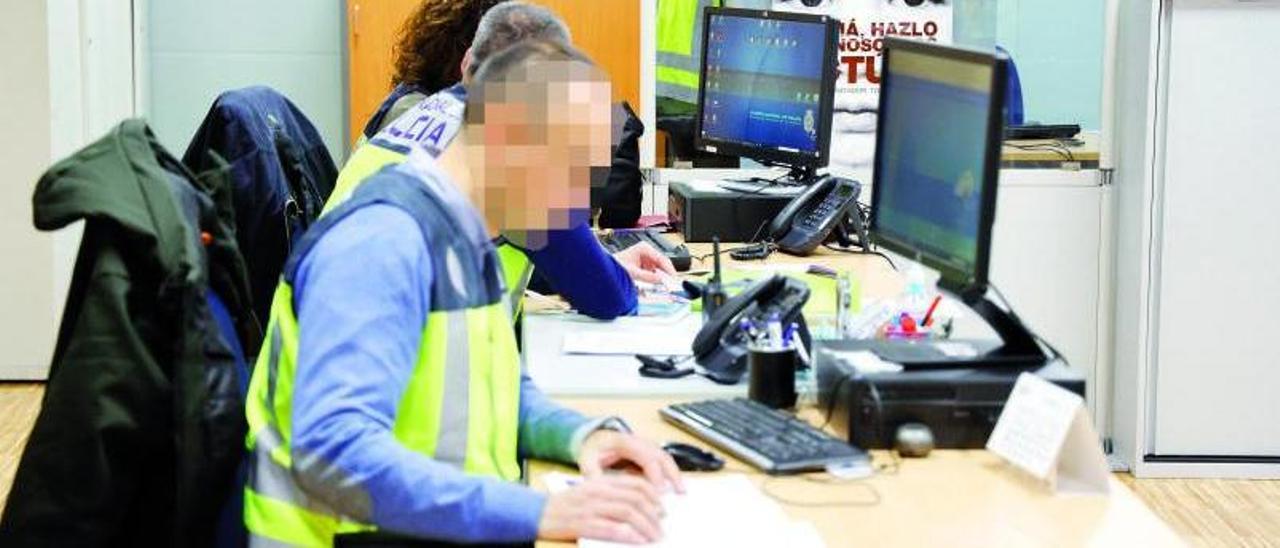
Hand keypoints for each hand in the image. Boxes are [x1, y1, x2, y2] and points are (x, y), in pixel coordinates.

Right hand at [538, 475, 663, 543]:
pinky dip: (629, 536)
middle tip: (662, 526)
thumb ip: (611, 493)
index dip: (653, 496)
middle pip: (635, 499)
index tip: (662, 508)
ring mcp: (591, 508)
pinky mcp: (584, 524)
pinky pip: (613, 529)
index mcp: (600, 481)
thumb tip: (638, 504)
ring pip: (628, 513)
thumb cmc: (565, 504)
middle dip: (654, 514)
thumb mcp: (589, 491)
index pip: (635, 484)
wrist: (537, 513)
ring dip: (646, 526)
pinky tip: (640, 541)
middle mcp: (598, 492)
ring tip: (655, 536)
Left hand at [578, 430, 684, 493]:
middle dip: (672, 474)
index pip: (646, 456)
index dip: (654, 474)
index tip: (659, 491)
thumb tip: (599, 488)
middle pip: (661, 455)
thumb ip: (592, 473)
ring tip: (682, 492)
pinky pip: (663, 463)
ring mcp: (646, 446)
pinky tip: (674, 489)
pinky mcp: (648, 453)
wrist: (595, 438)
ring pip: (666, 458)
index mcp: (625, 442)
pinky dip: (670, 474)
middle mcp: (639, 442)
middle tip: (679, 492)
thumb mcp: (587, 458)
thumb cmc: (593, 448)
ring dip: (675, 474)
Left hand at [613, 242, 677, 284]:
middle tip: (671, 285)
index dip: (669, 270)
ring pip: (659, 269)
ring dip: (661, 278)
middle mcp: (646, 251)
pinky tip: (656, 285)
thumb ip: (647, 277)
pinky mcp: (644, 265)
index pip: (662, 259)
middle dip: (666, 275)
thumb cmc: (615, 266)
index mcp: (644, 248)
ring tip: (664, 287)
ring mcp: (646, 258)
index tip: (674, 279)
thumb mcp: (632, 273)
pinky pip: (654, 273)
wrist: (606, 269)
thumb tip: (660, 280)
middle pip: (662, 264)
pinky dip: (656, 279)